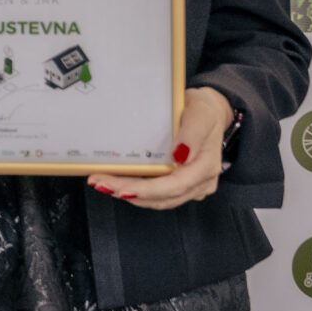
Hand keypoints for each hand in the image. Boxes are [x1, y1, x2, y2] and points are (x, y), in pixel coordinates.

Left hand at [90, 86, 230, 209]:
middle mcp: (200, 183)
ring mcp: (191, 187)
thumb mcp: (200, 113)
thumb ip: (191, 133)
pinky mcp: (181, 185)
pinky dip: (137, 191)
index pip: (174, 186)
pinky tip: (118, 184)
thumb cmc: (204, 111)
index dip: (146, 190)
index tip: (121, 189)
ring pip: (158, 200)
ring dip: (130, 194)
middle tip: (100, 183)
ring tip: (103, 183)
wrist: (211, 112)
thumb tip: (179, 156)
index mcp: (205, 167)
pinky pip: (158, 194)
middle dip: (129, 192)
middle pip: (162, 197)